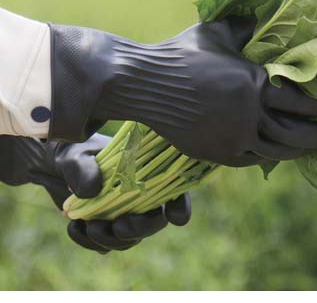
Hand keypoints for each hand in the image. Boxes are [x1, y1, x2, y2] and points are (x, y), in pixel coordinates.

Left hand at [0, 133, 190, 252]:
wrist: (55, 166)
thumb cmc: (75, 151)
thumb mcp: (75, 154)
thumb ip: (83, 168)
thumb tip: (92, 190)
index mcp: (148, 170)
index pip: (175, 189)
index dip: (180, 205)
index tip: (174, 217)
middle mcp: (142, 195)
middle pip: (156, 220)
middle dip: (142, 228)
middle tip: (119, 226)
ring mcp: (126, 214)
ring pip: (131, 238)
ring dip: (112, 239)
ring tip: (88, 226)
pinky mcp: (107, 229)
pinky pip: (105, 246)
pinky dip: (89, 242)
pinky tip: (74, 228)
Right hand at [49, 18, 316, 165]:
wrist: (146, 83)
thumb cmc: (181, 53)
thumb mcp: (217, 32)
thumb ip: (247, 28)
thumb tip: (266, 15)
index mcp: (253, 84)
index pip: (305, 101)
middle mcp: (248, 116)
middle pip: (300, 134)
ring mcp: (234, 139)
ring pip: (281, 152)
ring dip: (307, 150)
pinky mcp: (220, 154)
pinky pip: (256, 160)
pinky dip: (276, 156)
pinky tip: (286, 152)